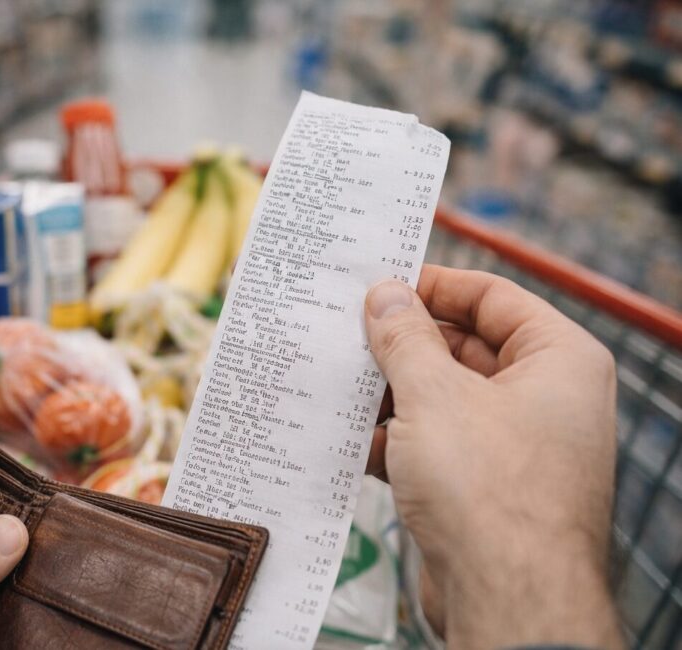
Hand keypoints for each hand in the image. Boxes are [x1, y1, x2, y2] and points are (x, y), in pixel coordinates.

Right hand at [363, 265, 622, 647]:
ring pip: (443, 400)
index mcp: (558, 360)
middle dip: (403, 345)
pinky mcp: (484, 489)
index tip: (380, 284)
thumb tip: (384, 295)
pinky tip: (349, 439)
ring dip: (391, 395)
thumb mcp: (434, 395)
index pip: (493, 297)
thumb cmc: (490, 489)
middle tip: (346, 333)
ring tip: (337, 383)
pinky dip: (395, 442)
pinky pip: (434, 446)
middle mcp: (544, 400)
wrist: (505, 598)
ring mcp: (514, 447)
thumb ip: (404, 338)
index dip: (434, 286)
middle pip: (464, 348)